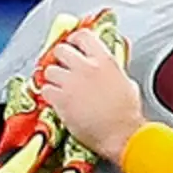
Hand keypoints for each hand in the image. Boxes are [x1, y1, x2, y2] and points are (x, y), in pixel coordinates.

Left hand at [39, 27, 146, 161]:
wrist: (122, 136)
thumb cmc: (128, 115)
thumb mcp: (128, 84)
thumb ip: (116, 70)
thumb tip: (113, 65)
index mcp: (105, 61)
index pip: (83, 36)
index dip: (75, 39)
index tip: (73, 44)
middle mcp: (87, 68)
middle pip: (61, 49)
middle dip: (60, 58)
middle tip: (63, 67)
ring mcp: (72, 83)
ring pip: (49, 70)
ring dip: (53, 78)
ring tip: (60, 87)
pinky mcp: (60, 100)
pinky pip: (44, 90)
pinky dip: (49, 94)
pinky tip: (57, 100)